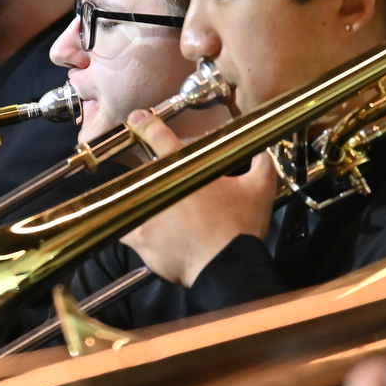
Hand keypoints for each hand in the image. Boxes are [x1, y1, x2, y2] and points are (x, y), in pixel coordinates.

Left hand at [118, 110, 276, 286]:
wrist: (226, 265)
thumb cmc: (240, 227)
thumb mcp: (260, 188)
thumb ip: (261, 162)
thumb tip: (262, 150)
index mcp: (184, 168)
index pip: (159, 137)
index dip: (146, 124)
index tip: (137, 119)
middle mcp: (159, 186)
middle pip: (141, 171)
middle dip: (149, 176)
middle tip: (160, 187)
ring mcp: (145, 212)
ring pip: (129, 199)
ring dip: (136, 201)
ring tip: (151, 212)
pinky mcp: (139, 237)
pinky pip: (123, 229)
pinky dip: (129, 229)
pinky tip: (140, 234)